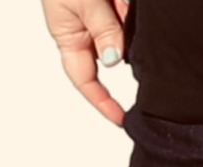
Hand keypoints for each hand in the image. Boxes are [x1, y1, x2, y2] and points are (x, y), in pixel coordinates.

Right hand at [44, 0, 131, 124]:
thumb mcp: (82, 2)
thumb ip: (102, 29)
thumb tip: (114, 60)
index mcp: (69, 37)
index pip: (86, 81)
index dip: (103, 103)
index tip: (122, 120)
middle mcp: (86, 32)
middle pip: (116, 54)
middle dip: (129, 49)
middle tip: (133, 35)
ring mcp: (103, 18)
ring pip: (128, 35)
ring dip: (129, 20)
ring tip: (120, 4)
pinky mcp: (116, 6)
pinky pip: (133, 17)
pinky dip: (132, 10)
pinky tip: (124, 2)